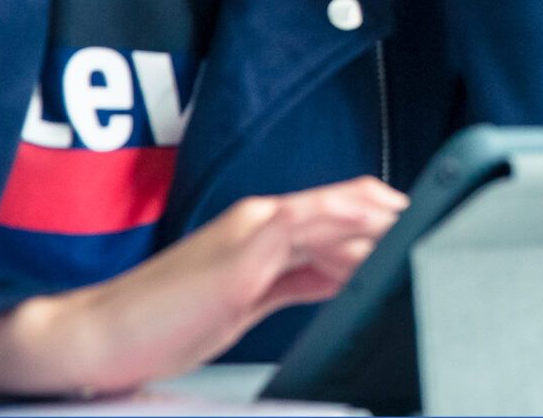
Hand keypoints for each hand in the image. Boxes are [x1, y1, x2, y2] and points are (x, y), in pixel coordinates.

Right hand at [0, 176, 406, 399]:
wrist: (97, 338)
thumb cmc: (161, 326)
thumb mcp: (244, 301)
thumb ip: (293, 283)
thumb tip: (341, 279)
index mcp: (260, 230)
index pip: (341, 210)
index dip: (387, 218)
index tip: (424, 232)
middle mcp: (260, 219)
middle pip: (352, 205)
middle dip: (400, 219)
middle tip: (445, 232)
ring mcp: (253, 232)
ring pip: (340, 212)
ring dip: (387, 228)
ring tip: (427, 241)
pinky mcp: (245, 256)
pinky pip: (313, 232)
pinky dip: (354, 238)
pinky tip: (382, 251)